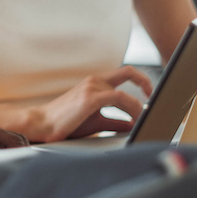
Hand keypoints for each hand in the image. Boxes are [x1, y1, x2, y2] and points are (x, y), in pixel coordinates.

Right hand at [22, 66, 151, 142]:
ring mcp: (92, 88)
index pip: (124, 72)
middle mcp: (94, 81)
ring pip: (126, 92)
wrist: (42, 124)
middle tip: (155, 98)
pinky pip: (120, 99)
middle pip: (128, 71)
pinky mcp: (90, 98)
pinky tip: (137, 120)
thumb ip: (116, 122)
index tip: (150, 93)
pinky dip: (132, 109)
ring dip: (140, 106)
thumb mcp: (96, 122)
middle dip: (146, 82)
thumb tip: (133, 126)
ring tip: (146, 119)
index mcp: (95, 83)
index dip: (141, 79)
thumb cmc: (65, 122)